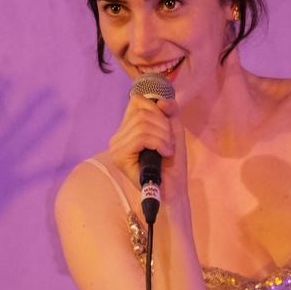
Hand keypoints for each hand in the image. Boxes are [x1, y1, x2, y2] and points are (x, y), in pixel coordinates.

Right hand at [103, 89, 187, 207]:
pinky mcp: (119, 156)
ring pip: (142, 125)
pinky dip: (159, 143)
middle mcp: (118, 137)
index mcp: (127, 128)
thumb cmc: (172, 163)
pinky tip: (164, 154)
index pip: (137, 101)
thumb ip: (170, 110)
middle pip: (142, 113)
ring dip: (163, 136)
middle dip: (163, 126)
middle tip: (169, 143)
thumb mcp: (174, 129)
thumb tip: (161, 101)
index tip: (167, 129)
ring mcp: (116, 147)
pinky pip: (141, 138)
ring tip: (167, 149)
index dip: (157, 110)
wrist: (173, 189)